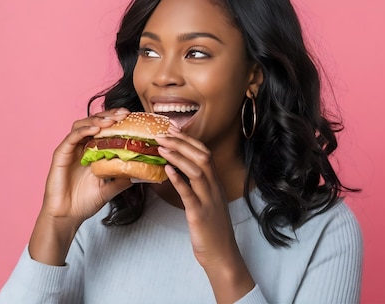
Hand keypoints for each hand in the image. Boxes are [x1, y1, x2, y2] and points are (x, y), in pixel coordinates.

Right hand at [41, 107, 133, 223]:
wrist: (66, 216)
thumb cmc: (84, 202)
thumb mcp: (109, 190)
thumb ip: (122, 180)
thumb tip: (141, 173)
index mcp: (92, 152)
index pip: (104, 129)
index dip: (116, 120)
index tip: (130, 117)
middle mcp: (81, 147)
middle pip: (94, 122)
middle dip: (109, 115)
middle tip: (124, 114)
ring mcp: (70, 150)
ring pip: (82, 125)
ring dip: (97, 120)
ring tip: (111, 121)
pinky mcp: (60, 154)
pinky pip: (72, 137)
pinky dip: (84, 131)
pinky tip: (95, 130)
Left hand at [155, 129, 254, 301]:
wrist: (222, 255)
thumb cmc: (211, 230)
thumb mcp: (207, 203)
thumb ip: (197, 188)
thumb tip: (179, 173)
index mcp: (215, 185)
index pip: (205, 154)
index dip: (189, 140)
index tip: (173, 130)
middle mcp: (214, 189)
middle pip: (202, 157)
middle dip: (182, 143)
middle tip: (163, 133)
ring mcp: (208, 201)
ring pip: (197, 171)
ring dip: (179, 156)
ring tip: (162, 146)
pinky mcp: (200, 215)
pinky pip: (189, 193)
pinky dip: (178, 180)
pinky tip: (167, 170)